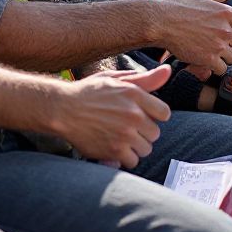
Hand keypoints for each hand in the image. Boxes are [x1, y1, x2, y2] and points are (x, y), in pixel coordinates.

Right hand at [50, 66, 170, 168]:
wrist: (62, 109)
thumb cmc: (89, 93)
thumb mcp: (116, 79)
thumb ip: (145, 79)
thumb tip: (168, 70)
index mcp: (134, 94)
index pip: (164, 113)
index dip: (153, 115)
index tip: (141, 115)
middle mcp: (133, 114)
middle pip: (155, 133)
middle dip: (143, 132)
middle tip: (125, 127)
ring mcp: (124, 134)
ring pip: (145, 149)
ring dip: (134, 146)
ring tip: (118, 137)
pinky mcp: (114, 151)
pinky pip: (132, 161)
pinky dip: (124, 158)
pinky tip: (113, 147)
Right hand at [157, 0, 231, 74]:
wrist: (160, 22)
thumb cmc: (178, 7)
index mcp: (226, 12)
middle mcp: (225, 29)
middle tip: (217, 40)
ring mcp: (218, 45)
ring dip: (222, 56)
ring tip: (208, 49)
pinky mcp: (208, 59)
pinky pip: (221, 68)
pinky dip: (214, 66)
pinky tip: (204, 58)